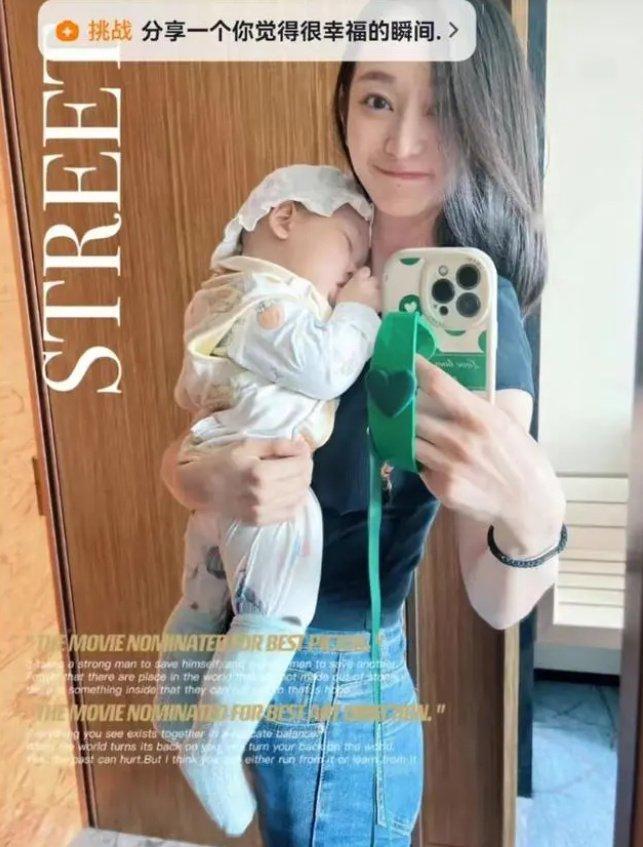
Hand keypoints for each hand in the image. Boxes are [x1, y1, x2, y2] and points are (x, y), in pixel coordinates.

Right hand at [160, 435, 312, 524]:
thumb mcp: (247, 445)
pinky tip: (288, 491)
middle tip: (298, 459)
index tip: (301, 449)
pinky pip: (290, 513)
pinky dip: (295, 501)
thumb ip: (278, 445)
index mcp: (260, 473)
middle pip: (302, 481)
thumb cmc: (223, 461)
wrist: (201, 486)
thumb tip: (303, 446)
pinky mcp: (260, 520)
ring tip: (293, 473)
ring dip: (302, 484)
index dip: (305, 455)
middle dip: (306, 468)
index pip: (300, 465)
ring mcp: (262, 511)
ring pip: (299, 497)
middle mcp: (264, 495)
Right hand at [336, 266, 380, 311]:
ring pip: (377, 290)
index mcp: (359, 279)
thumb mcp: (338, 294)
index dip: (363, 274)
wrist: (352, 318)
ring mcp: (376, 293)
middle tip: (364, 290)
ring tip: (368, 301)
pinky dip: (376, 303)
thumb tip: (339, 285)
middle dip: (370, 284)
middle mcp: (370, 283)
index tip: (360, 279)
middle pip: (374, 279)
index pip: (365, 270)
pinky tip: (371, 308)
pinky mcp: (380, 303)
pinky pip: (379, 300)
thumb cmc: (343, 305)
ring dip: (374, 293)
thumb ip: (341, 287)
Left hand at [413, 356, 564, 535]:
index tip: (405, 362)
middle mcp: (459, 440)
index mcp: (479, 417)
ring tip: (410, 431)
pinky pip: (419, 467)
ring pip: (409, 441)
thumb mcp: (506, 425)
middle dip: (404, 409)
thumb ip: (476, 408)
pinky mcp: (441, 488)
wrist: (528, 504)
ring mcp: (447, 466)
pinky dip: (420, 461)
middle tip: (399, 403)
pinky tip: (430, 459)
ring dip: (408, 435)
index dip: (416, 369)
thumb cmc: (521, 459)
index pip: (438, 385)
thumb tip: (445, 391)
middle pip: (413, 415)